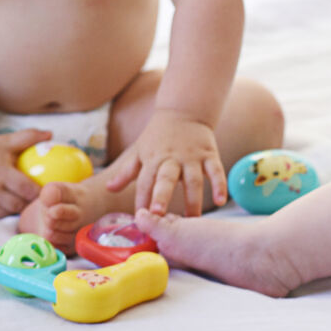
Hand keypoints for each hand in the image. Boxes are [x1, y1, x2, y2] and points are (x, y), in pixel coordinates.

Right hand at [0, 129, 47, 216]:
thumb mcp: (7, 141)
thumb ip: (29, 137)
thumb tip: (51, 135)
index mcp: (1, 172)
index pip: (26, 189)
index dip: (38, 194)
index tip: (47, 192)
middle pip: (17, 205)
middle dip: (28, 205)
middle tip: (38, 202)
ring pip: (4, 213)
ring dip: (14, 210)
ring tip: (23, 204)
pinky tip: (6, 205)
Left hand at [105, 109, 225, 214]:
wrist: (184, 110)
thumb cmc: (158, 136)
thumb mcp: (139, 151)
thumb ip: (126, 172)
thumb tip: (108, 189)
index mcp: (152, 160)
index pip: (144, 183)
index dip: (141, 200)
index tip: (141, 220)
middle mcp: (171, 159)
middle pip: (165, 180)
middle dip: (161, 196)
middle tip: (158, 215)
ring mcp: (192, 157)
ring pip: (193, 180)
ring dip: (193, 200)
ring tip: (193, 220)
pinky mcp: (209, 154)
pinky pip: (216, 170)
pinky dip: (219, 185)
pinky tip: (222, 201)